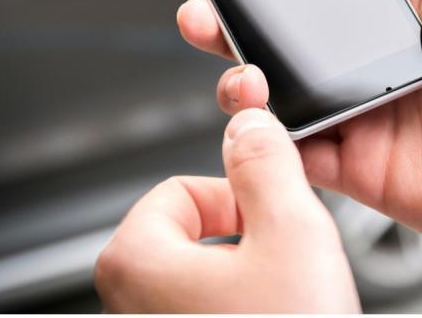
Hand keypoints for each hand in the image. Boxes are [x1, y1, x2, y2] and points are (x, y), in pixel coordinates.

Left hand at [95, 109, 359, 312]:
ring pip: (206, 277)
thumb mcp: (292, 230)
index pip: (182, 189)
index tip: (269, 224)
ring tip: (283, 307)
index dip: (236, 200)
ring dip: (252, 279)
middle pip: (193, 232)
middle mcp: (128, 304)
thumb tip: (248, 122)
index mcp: (134, 260)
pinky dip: (247, 310)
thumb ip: (266, 163)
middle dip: (246, 241)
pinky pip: (211, 312)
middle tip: (282, 272)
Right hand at [177, 0, 421, 246]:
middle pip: (290, 46)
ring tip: (235, 67)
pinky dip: (265, 139)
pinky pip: (295, 154)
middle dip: (239, 29)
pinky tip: (253, 113)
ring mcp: (362, 116)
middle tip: (204, 14)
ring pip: (281, 99)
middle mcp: (376, 67)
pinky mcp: (355, 166)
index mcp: (402, 20)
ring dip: (242, 81)